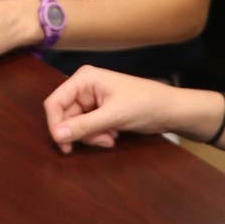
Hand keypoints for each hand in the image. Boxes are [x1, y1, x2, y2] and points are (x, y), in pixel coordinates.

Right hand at [43, 65, 191, 152]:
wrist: (170, 110)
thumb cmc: (146, 104)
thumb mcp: (113, 117)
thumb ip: (83, 126)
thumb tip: (57, 136)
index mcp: (84, 78)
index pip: (54, 102)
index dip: (56, 124)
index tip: (64, 145)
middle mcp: (84, 87)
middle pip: (65, 116)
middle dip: (82, 132)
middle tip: (102, 140)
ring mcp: (91, 99)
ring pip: (76, 125)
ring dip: (91, 137)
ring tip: (111, 138)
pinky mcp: (98, 111)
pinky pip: (87, 128)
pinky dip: (97, 136)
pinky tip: (113, 136)